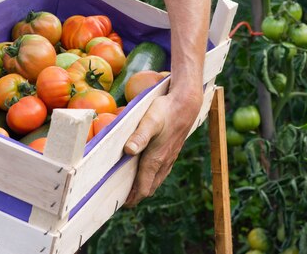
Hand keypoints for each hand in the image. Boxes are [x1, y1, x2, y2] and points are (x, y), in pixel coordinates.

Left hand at [122, 90, 201, 206]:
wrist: (186, 103)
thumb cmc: (166, 110)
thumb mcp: (150, 121)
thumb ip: (139, 136)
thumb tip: (128, 151)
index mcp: (156, 158)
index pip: (144, 187)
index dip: (132, 197)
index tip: (120, 203)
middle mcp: (164, 162)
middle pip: (150, 187)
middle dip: (137, 195)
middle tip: (122, 198)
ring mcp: (170, 157)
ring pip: (157, 180)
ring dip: (145, 186)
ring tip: (132, 188)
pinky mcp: (173, 151)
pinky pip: (162, 171)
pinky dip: (152, 177)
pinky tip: (147, 171)